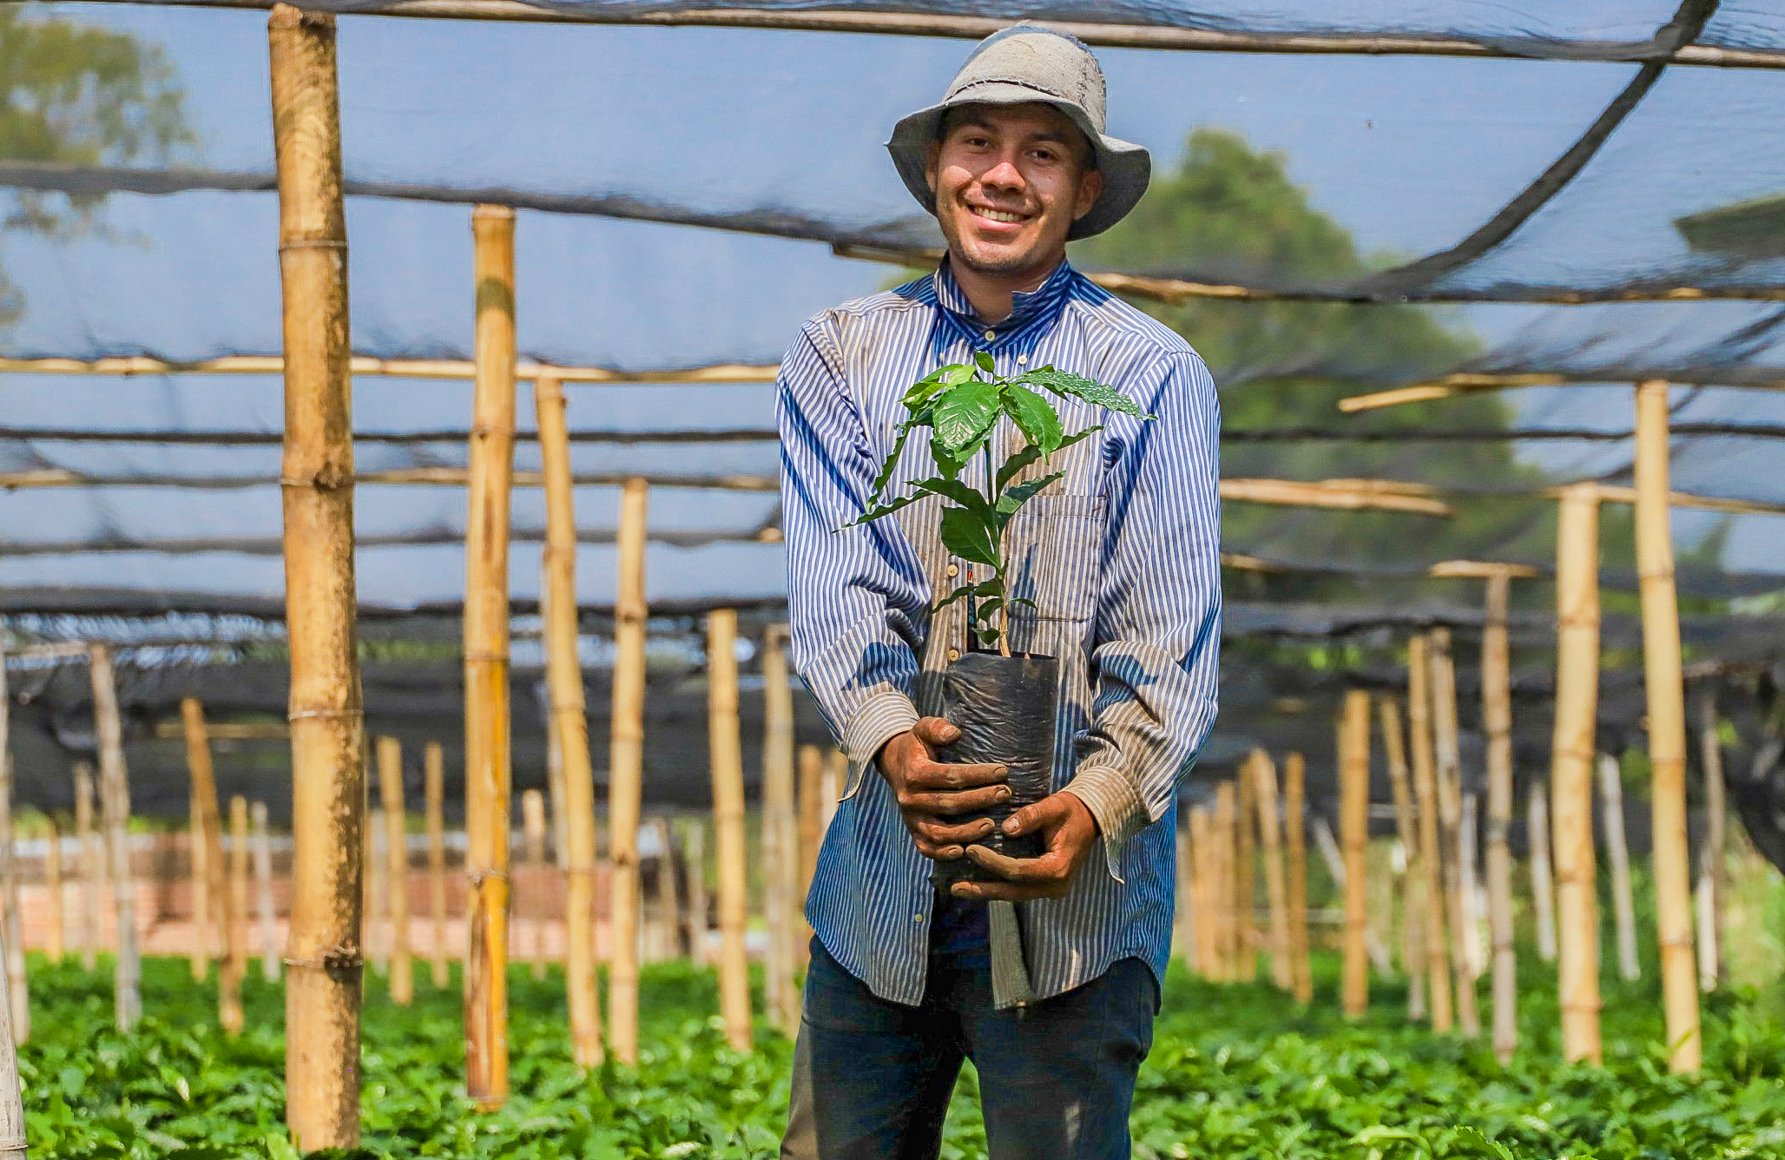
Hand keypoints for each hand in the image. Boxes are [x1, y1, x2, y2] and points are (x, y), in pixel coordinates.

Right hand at [877, 716, 1009, 860]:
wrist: (895, 764)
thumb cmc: (918, 745)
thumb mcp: (922, 728)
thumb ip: (937, 728)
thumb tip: (955, 733)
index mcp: (914, 773)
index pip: (950, 776)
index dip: (977, 775)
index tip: (1002, 772)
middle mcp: (910, 798)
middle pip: (949, 803)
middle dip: (980, 800)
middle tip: (1006, 794)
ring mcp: (911, 818)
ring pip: (939, 832)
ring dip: (967, 831)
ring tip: (992, 825)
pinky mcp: (913, 832)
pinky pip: (926, 848)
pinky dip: (944, 853)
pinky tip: (964, 850)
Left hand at [950, 791, 1098, 901]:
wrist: (1090, 819)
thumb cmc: (1071, 810)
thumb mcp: (1054, 806)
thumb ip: (1031, 816)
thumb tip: (1006, 828)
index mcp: (1058, 867)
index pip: (1019, 870)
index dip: (993, 862)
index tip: (970, 850)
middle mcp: (1056, 885)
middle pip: (1014, 891)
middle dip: (984, 889)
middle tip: (956, 887)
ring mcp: (1052, 889)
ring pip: (1014, 895)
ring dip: (987, 892)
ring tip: (959, 889)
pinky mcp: (1045, 887)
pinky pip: (1019, 890)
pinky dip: (998, 886)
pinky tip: (976, 883)